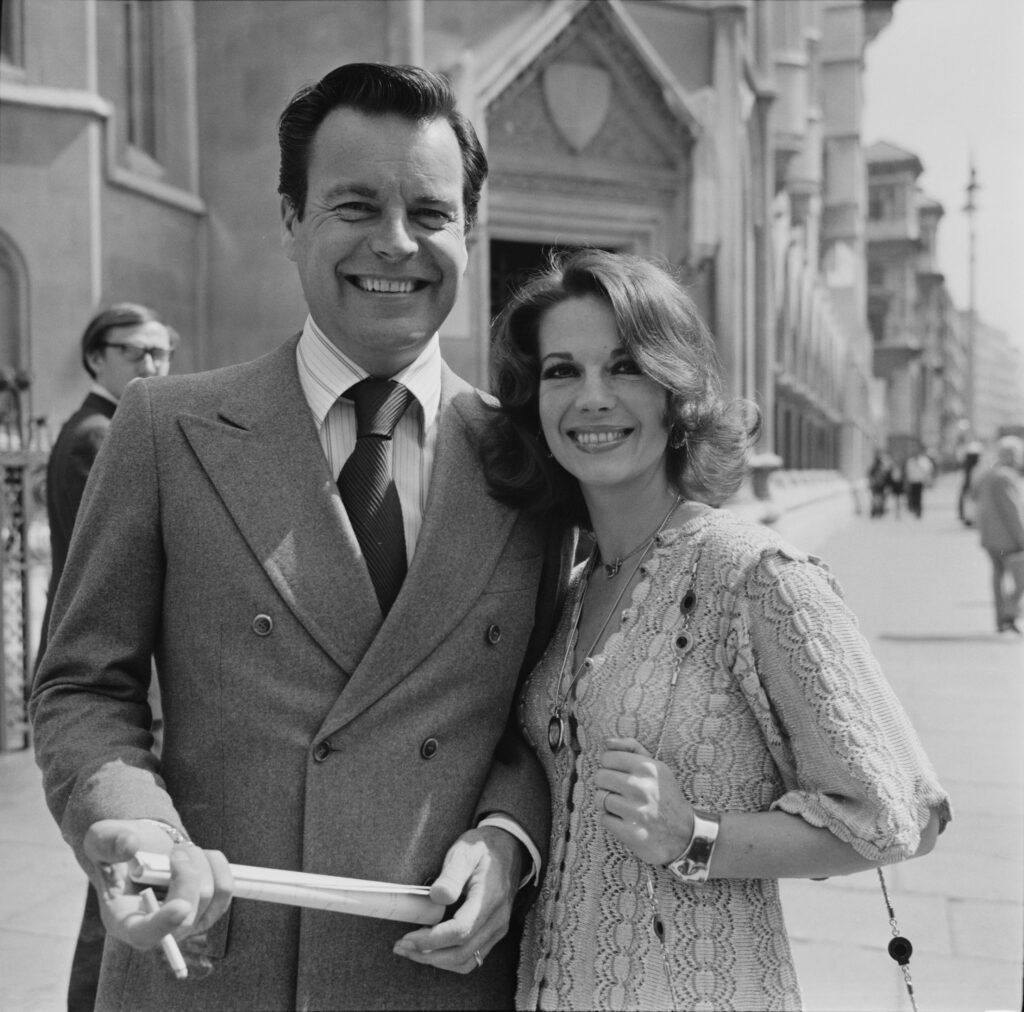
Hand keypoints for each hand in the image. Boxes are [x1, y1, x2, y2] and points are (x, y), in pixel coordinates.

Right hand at [83, 819, 232, 947]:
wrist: (143, 849)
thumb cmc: (116, 848)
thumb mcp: (102, 838)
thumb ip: (109, 842)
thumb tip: (130, 846)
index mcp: (124, 921)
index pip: (146, 935)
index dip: (164, 924)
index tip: (180, 908)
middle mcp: (157, 931)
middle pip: (188, 913)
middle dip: (188, 873)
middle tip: (176, 851)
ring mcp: (185, 923)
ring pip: (211, 896)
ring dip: (202, 864)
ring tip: (183, 852)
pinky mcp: (207, 909)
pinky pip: (225, 888)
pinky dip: (216, 865)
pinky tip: (199, 857)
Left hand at [392, 826, 521, 973]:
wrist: (508, 847)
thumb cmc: (482, 848)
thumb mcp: (465, 852)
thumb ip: (451, 874)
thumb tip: (437, 897)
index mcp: (490, 898)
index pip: (460, 931)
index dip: (431, 940)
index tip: (407, 938)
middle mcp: (497, 919)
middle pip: (461, 952)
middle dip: (427, 954)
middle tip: (402, 946)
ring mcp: (498, 928)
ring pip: (466, 961)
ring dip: (436, 960)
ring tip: (412, 949)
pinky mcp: (494, 932)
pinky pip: (472, 957)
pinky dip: (449, 959)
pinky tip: (431, 948)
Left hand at [593, 737, 693, 865]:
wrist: (684, 833)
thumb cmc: (665, 796)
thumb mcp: (656, 767)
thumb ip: (631, 749)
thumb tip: (607, 741)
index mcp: (647, 768)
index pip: (607, 757)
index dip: (609, 765)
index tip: (619, 773)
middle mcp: (641, 787)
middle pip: (600, 776)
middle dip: (606, 783)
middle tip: (619, 790)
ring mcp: (635, 811)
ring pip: (600, 798)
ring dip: (608, 803)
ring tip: (623, 806)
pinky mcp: (631, 832)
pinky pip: (604, 818)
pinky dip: (612, 820)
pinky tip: (626, 820)